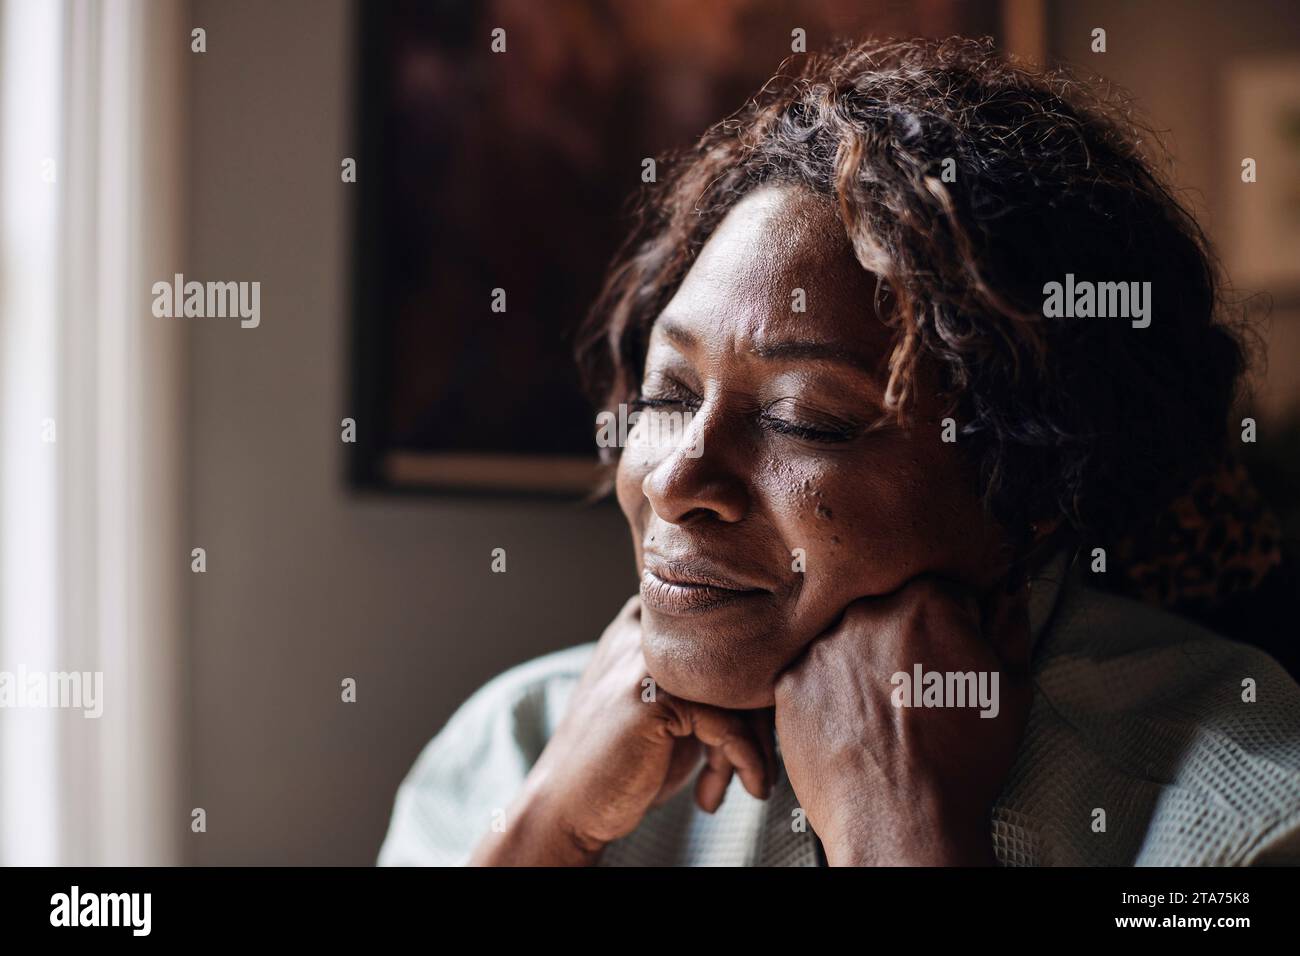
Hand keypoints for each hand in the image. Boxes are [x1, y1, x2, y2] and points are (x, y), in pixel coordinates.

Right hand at [470, 595, 777, 864]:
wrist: (570, 803)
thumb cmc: (627, 762)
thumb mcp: (675, 713)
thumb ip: (712, 685)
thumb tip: (781, 682)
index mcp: (647, 625)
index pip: (729, 633)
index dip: (755, 682)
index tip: (761, 726)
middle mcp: (645, 630)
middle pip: (740, 659)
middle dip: (759, 718)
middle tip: (755, 764)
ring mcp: (647, 659)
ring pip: (739, 692)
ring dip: (753, 746)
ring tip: (744, 783)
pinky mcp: (652, 696)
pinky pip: (728, 724)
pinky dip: (746, 762)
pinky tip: (747, 788)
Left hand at [773, 574, 1031, 865]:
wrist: (902, 823)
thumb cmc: (959, 766)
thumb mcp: (1012, 690)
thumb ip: (1011, 626)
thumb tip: (1010, 591)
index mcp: (927, 601)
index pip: (942, 590)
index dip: (953, 625)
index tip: (951, 654)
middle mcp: (867, 613)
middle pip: (890, 610)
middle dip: (906, 640)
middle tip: (918, 689)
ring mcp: (821, 646)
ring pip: (847, 640)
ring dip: (863, 663)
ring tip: (886, 713)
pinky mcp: (790, 682)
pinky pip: (811, 672)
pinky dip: (829, 692)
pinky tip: (854, 723)